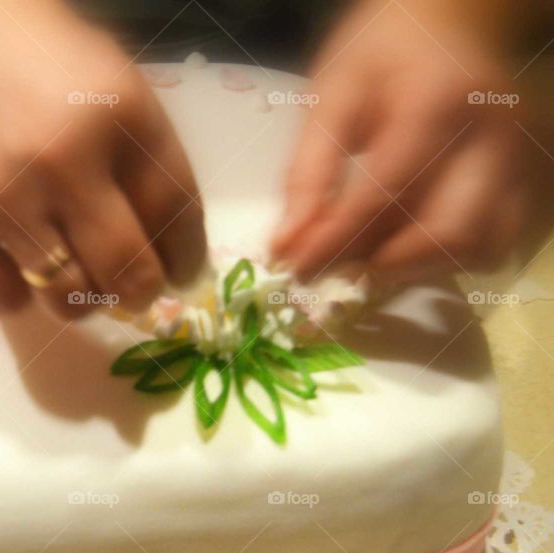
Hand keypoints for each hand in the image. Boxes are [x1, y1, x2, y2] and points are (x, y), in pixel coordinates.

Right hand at [0, 1, 205, 316]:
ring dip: (82, 300)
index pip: (177, 212)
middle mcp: (67, 159)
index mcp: (120, 113)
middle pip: (130, 269)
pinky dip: (19, 292)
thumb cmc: (31, 52)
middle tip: (136, 293)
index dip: (186, 258)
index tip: (180, 275)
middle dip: (143, 293)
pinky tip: (16, 264)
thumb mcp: (109, 79)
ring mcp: (5, 195)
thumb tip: (170, 247)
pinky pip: (6, 299)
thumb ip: (143, 153)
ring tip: (74, 278)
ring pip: (69, 297)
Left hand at [271, 0, 525, 283]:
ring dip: (416, 266)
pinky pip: (493, 243)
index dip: (337, 241)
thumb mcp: (329, 97)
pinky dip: (445, 258)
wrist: (448, 21)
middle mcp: (493, 137)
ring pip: (478, 248)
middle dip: (384, 261)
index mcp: (438, 103)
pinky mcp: (524, 180)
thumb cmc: (380, 53)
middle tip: (335, 264)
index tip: (297, 269)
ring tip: (366, 251)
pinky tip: (403, 241)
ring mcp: (518, 161)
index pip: (387, 193)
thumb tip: (287, 245)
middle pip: (450, 233)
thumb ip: (307, 172)